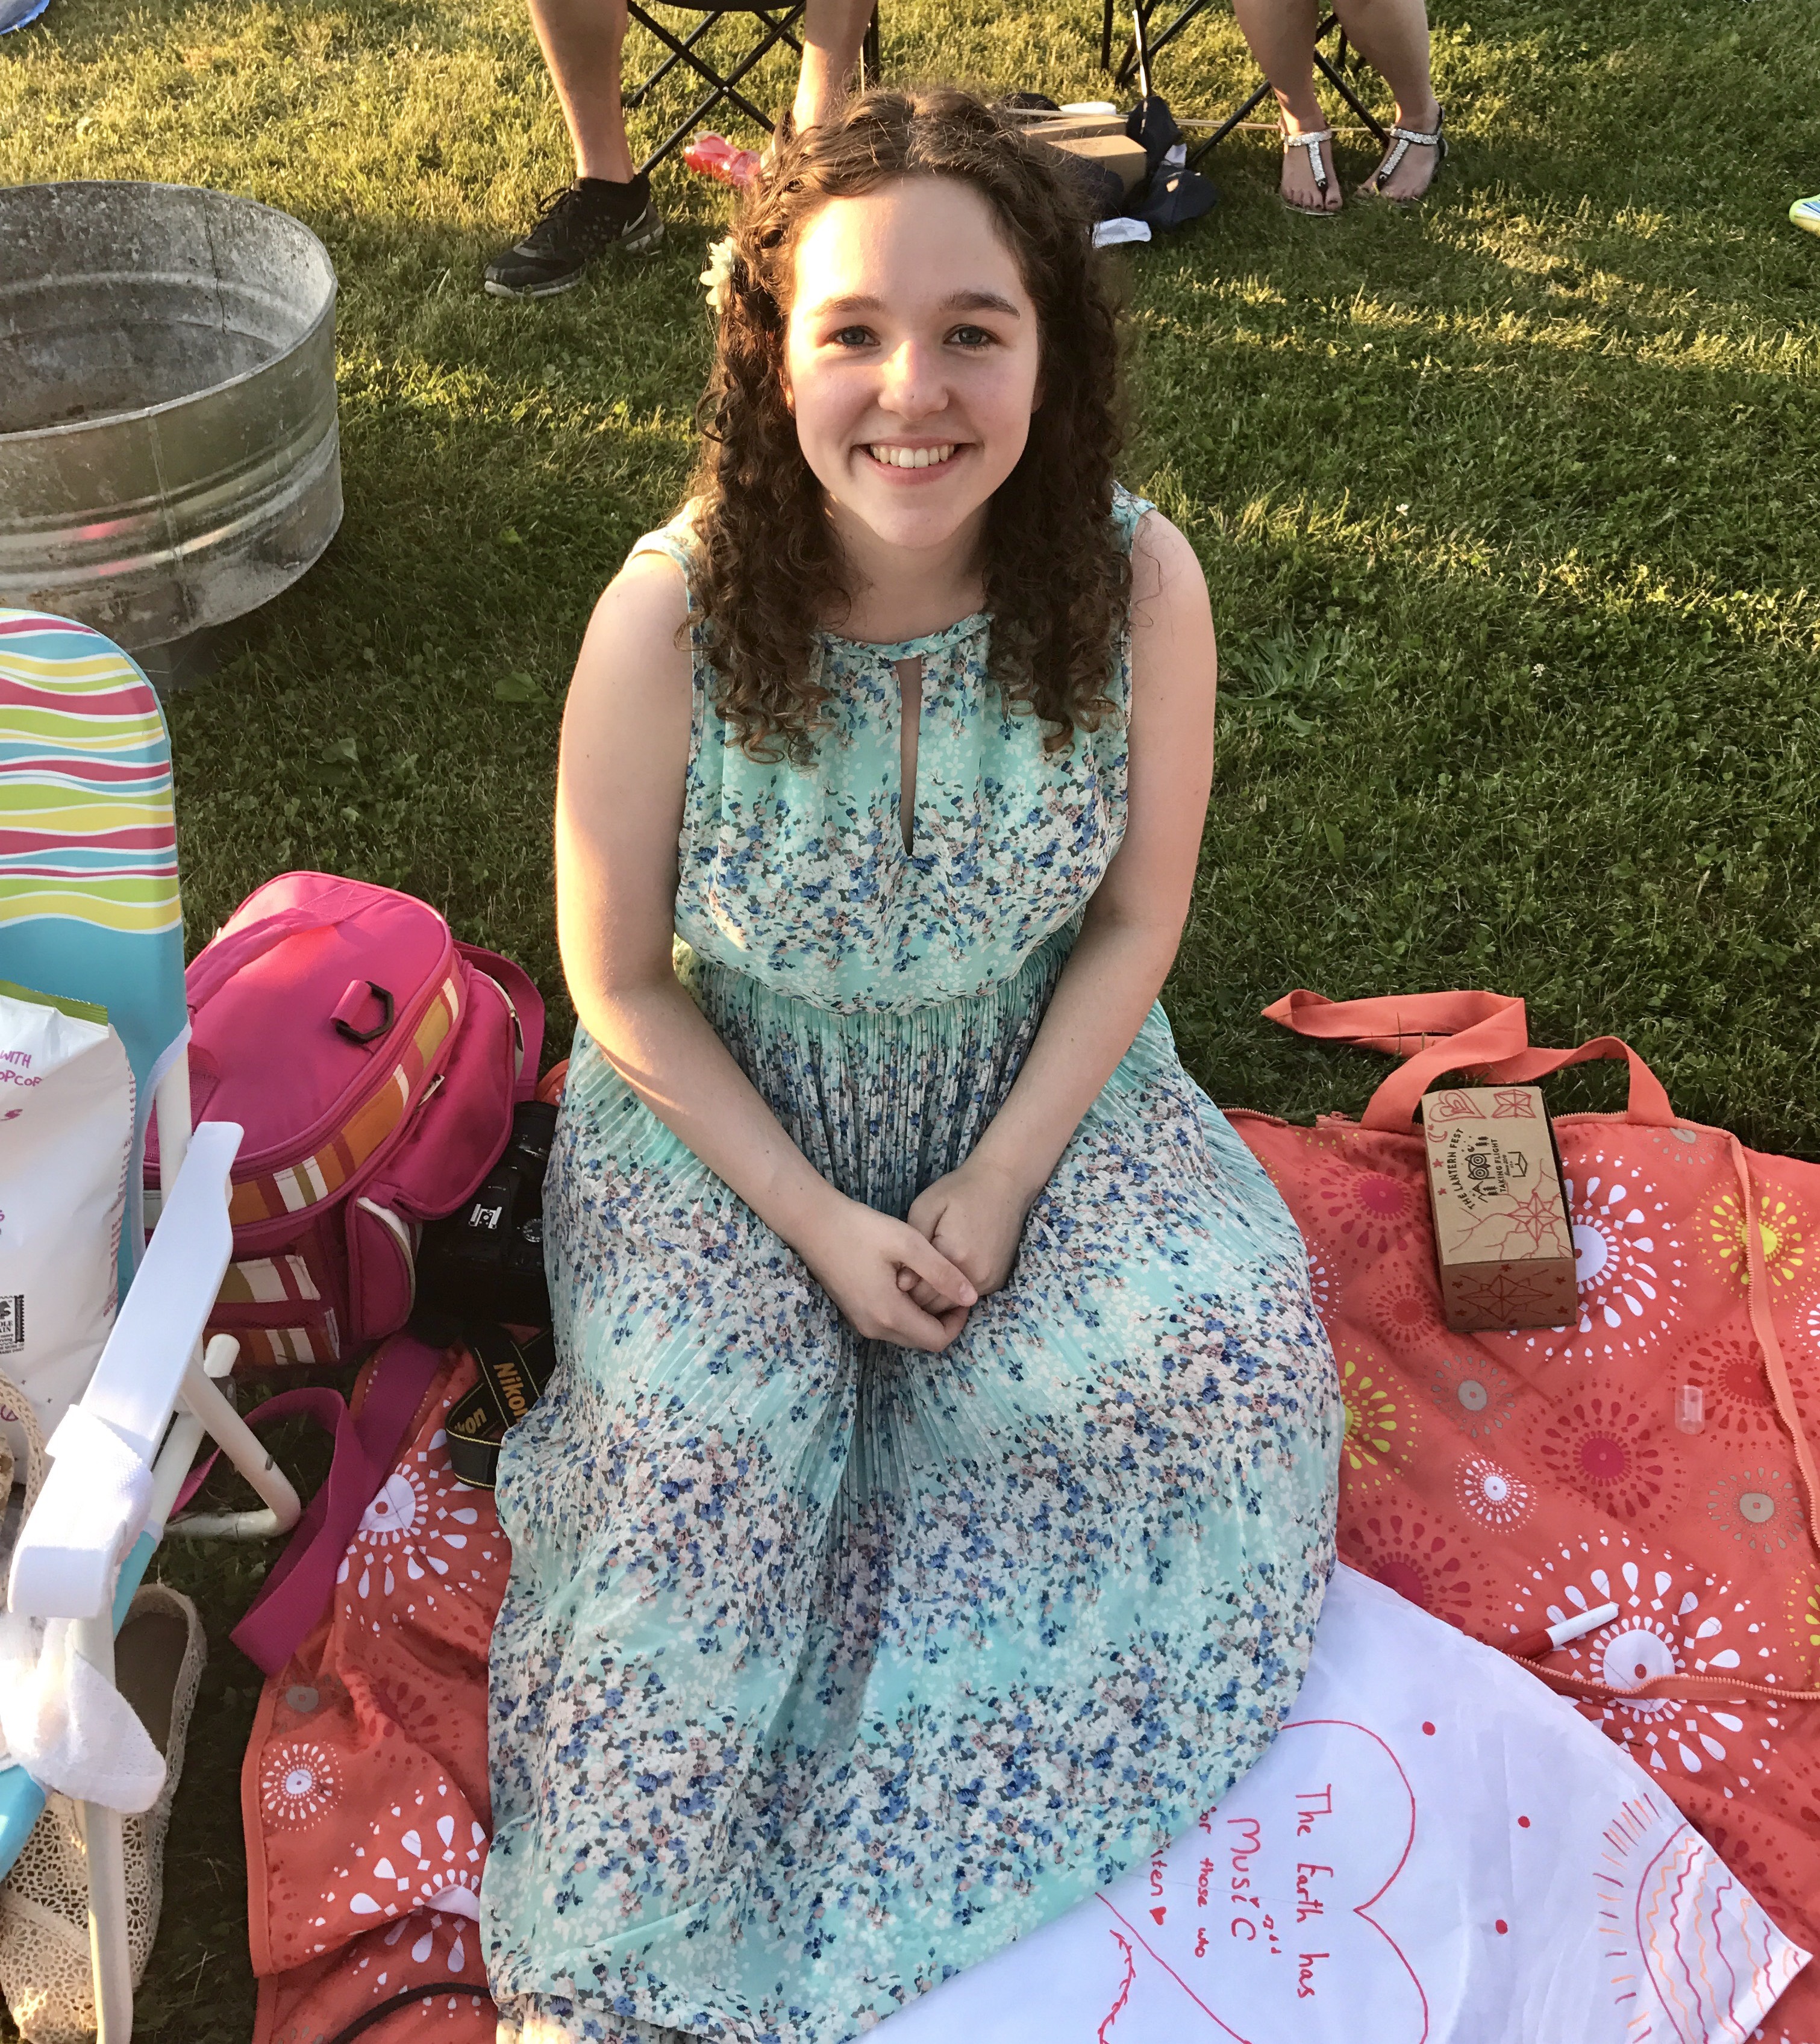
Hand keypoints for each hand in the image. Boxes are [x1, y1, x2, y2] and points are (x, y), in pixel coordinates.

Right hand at [796, 1193, 976, 1352]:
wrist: (813, 1223)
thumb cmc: (861, 1228)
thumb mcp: (908, 1243)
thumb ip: (942, 1272)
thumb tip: (972, 1297)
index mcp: (890, 1314)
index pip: (938, 1340)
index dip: (958, 1322)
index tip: (963, 1294)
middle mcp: (874, 1328)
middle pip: (922, 1341)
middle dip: (943, 1320)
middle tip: (950, 1285)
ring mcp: (861, 1323)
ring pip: (906, 1333)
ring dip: (924, 1315)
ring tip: (930, 1280)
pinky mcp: (854, 1313)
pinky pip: (889, 1324)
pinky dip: (906, 1311)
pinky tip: (907, 1280)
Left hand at [899, 1155, 1033, 1312]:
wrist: (1004, 1183)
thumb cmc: (960, 1191)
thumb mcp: (925, 1209)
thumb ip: (911, 1248)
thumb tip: (901, 1284)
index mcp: (955, 1257)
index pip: (919, 1295)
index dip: (898, 1293)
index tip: (886, 1280)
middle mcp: (976, 1276)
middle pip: (936, 1307)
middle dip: (915, 1301)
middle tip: (897, 1285)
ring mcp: (989, 1281)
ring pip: (952, 1306)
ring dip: (934, 1299)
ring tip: (917, 1281)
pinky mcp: (997, 1281)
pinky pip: (966, 1298)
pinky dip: (951, 1294)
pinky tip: (939, 1277)